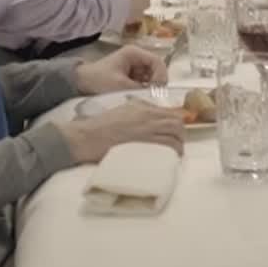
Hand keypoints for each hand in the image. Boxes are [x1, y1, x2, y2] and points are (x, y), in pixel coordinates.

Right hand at [58, 100, 184, 162]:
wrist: (88, 136)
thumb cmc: (101, 125)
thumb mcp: (123, 109)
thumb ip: (140, 110)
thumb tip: (154, 116)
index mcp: (144, 107)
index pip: (171, 113)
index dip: (176, 124)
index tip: (175, 133)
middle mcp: (149, 116)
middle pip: (177, 123)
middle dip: (180, 134)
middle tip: (175, 144)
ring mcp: (149, 130)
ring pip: (176, 136)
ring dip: (177, 146)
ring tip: (172, 154)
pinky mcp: (146, 144)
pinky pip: (169, 148)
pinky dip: (172, 154)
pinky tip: (167, 159)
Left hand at [73, 45, 168, 94]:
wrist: (81, 83)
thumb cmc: (99, 80)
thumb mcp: (120, 85)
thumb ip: (140, 89)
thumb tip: (156, 95)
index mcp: (134, 53)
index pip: (157, 62)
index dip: (161, 76)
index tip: (156, 90)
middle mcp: (137, 57)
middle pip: (157, 70)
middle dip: (156, 83)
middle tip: (152, 96)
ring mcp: (135, 67)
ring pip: (152, 78)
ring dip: (150, 88)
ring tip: (143, 97)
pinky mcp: (132, 76)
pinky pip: (145, 83)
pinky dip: (144, 90)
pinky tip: (138, 97)